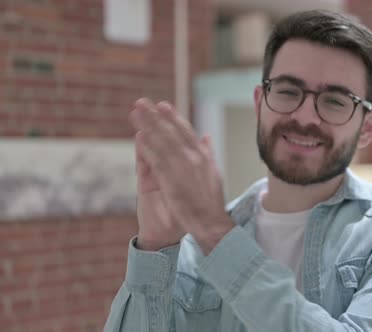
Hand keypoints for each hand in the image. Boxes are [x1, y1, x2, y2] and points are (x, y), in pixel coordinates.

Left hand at [129, 98, 234, 254]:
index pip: (186, 131)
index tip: (162, 105)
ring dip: (147, 125)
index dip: (173, 117)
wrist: (211, 221)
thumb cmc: (211, 199)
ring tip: (135, 113)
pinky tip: (138, 137)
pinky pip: (157, 159)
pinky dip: (148, 147)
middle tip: (142, 102)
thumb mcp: (214, 171)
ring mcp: (183, 168)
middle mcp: (193, 157)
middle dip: (155, 116)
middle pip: (171, 131)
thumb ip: (208, 152)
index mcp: (203, 155)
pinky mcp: (172, 180)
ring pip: (162, 141)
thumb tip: (206, 136)